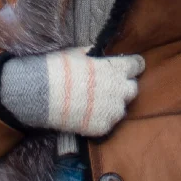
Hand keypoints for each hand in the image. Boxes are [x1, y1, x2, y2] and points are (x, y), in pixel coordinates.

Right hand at [0, 47, 144, 135]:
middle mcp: (120, 90)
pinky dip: (102, 118)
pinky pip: (109, 122)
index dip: (132, 65)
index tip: (128, 67)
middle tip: (108, 85)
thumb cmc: (59, 68)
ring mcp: (112, 110)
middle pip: (133, 88)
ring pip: (122, 107)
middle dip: (123, 86)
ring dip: (113, 104)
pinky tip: (88, 113)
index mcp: (116, 68)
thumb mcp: (79, 53)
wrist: (43, 94)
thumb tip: (99, 55)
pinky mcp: (103, 127)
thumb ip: (96, 55)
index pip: (138, 65)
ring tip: (96, 102)